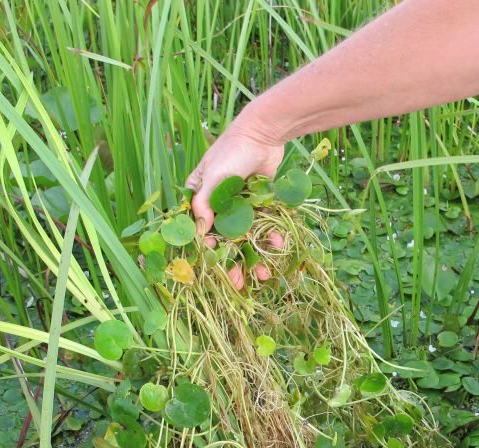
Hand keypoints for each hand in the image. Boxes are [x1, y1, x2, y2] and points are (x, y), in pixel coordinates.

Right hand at [186, 117, 283, 289]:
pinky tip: (279, 246)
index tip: (217, 269)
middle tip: (240, 283)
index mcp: (199, 196)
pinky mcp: (260, 205)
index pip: (199, 230)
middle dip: (232, 263)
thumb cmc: (233, 150)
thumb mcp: (214, 176)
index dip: (208, 252)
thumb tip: (199, 231)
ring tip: (263, 273)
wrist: (265, 133)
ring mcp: (239, 206)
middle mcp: (218, 204)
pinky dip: (270, 237)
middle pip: (223, 240)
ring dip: (253, 256)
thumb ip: (205, 202)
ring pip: (245, 238)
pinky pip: (264, 227)